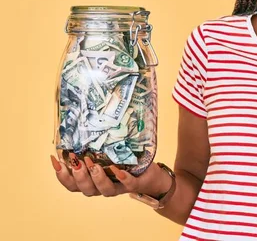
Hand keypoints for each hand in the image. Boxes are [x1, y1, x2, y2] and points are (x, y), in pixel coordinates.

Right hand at [50, 153, 168, 197]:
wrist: (150, 174)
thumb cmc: (124, 161)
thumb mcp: (107, 152)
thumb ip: (95, 144)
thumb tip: (84, 119)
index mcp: (92, 180)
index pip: (72, 184)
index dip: (61, 174)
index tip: (55, 159)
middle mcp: (102, 187)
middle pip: (84, 189)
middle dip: (79, 176)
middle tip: (78, 162)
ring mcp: (118, 187)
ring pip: (103, 190)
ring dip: (96, 178)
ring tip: (94, 165)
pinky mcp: (134, 184)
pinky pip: (127, 184)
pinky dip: (121, 177)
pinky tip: (117, 169)